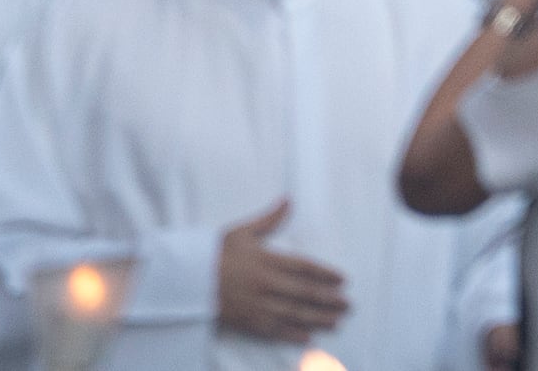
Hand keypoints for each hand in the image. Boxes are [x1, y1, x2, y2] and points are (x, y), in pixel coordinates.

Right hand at [214, 200, 351, 342]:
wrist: (189, 279)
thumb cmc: (216, 253)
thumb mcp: (242, 232)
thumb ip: (269, 219)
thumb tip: (288, 200)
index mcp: (267, 261)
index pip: (305, 268)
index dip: (326, 274)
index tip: (343, 280)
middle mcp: (267, 285)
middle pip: (305, 294)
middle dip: (329, 299)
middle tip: (349, 305)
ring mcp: (259, 306)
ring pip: (295, 314)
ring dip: (318, 318)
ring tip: (336, 320)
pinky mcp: (249, 322)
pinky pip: (276, 331)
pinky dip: (293, 335)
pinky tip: (309, 337)